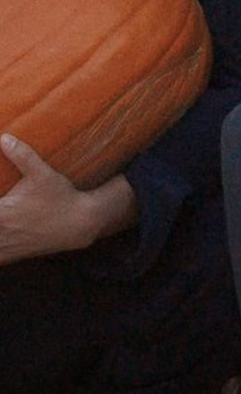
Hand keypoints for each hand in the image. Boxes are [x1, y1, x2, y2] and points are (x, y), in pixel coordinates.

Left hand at [0, 140, 131, 263]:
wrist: (80, 224)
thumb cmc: (62, 197)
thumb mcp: (43, 175)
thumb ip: (22, 155)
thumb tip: (3, 138)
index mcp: (2, 215)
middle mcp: (1, 234)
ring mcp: (6, 248)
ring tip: (2, 222)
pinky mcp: (12, 256)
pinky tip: (5, 239)